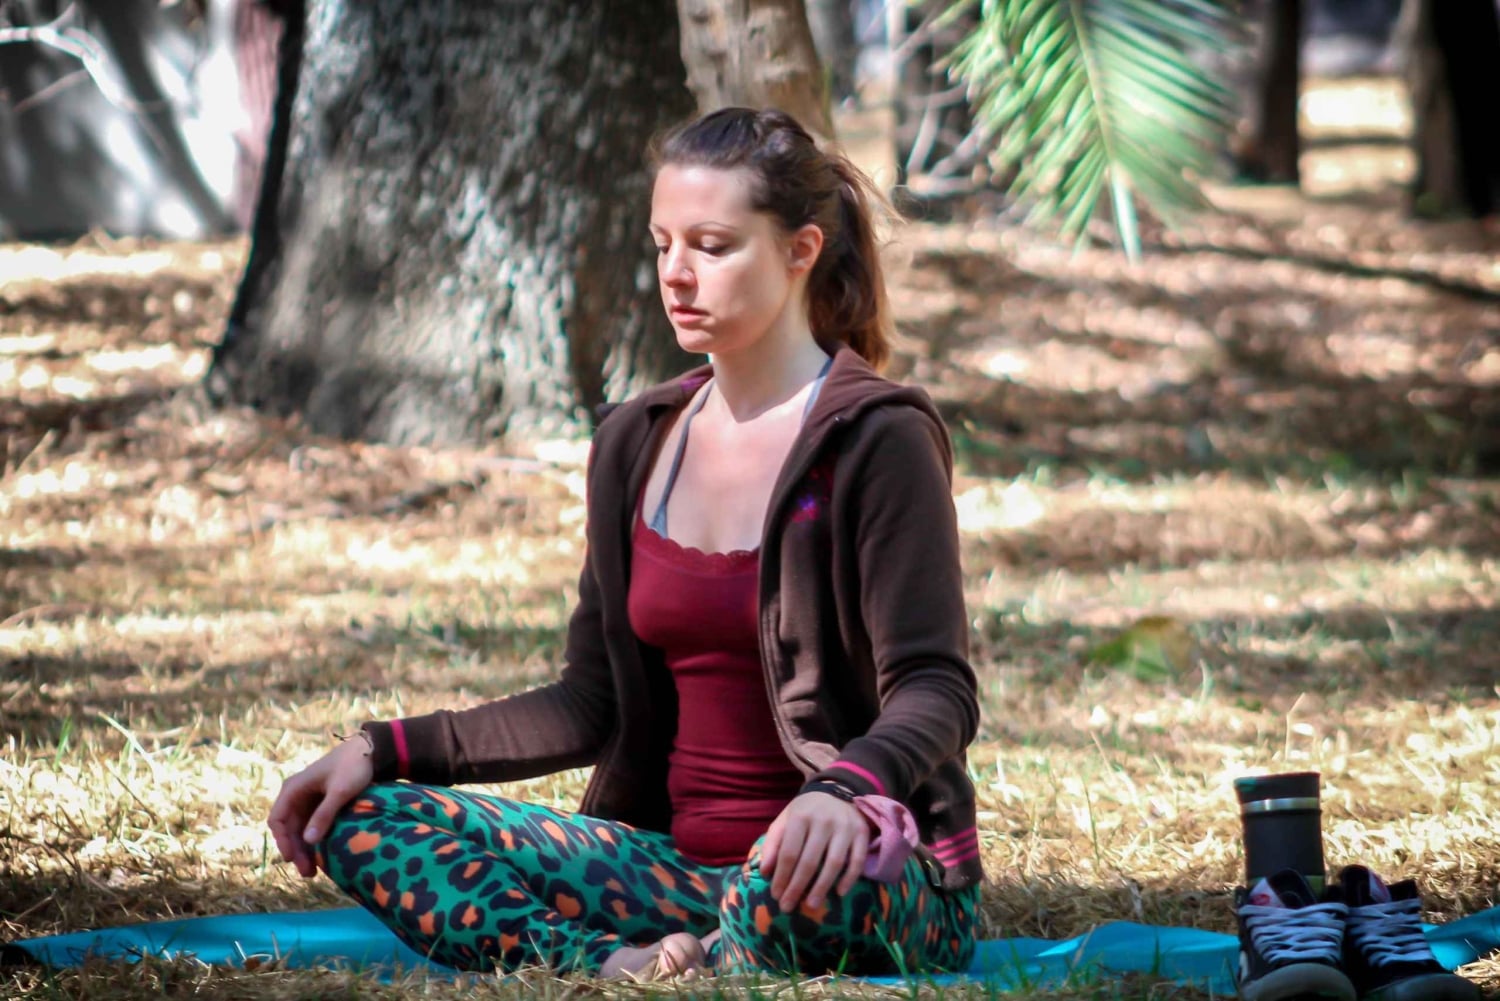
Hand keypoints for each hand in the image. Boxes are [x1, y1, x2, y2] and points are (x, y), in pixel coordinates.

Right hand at [266, 735, 374, 877]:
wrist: (371, 751)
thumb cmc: (353, 767)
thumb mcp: (339, 792)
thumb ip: (324, 814)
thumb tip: (308, 841)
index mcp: (293, 788)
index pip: (278, 820)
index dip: (283, 841)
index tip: (292, 858)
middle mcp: (296, 795)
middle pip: (289, 829)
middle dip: (296, 851)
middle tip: (308, 872)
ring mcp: (307, 800)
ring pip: (300, 830)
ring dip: (304, 849)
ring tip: (313, 871)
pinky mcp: (320, 804)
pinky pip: (311, 826)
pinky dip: (314, 840)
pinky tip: (322, 856)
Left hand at [759, 792, 868, 911]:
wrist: (837, 791)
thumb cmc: (806, 812)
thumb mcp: (784, 820)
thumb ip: (772, 844)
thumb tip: (764, 872)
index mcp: (800, 817)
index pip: (789, 852)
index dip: (782, 877)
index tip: (776, 895)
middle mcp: (823, 821)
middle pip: (809, 861)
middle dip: (797, 887)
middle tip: (788, 907)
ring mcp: (845, 827)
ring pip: (834, 863)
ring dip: (822, 887)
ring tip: (811, 905)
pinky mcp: (862, 833)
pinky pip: (857, 860)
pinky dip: (849, 878)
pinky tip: (839, 892)